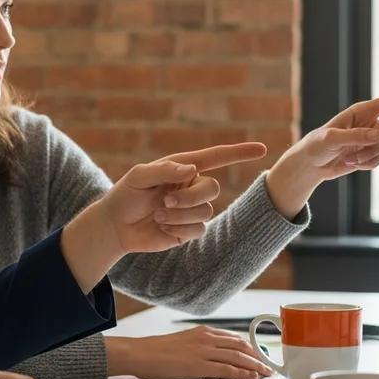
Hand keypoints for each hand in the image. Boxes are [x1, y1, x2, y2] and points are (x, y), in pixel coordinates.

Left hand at [102, 143, 267, 251]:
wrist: (116, 226)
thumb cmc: (125, 195)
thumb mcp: (138, 177)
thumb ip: (164, 170)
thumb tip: (192, 169)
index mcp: (182, 167)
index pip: (216, 157)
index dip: (239, 152)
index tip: (262, 149)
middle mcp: (191, 186)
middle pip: (212, 188)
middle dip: (190, 197)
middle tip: (165, 201)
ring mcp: (192, 209)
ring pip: (206, 211)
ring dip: (179, 215)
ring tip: (158, 215)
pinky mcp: (189, 229)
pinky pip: (199, 229)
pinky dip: (179, 229)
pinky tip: (162, 228)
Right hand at [105, 325, 273, 378]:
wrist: (141, 353)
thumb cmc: (157, 351)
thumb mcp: (183, 343)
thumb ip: (201, 347)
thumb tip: (214, 359)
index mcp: (203, 332)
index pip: (234, 338)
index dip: (250, 347)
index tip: (260, 355)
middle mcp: (206, 338)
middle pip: (241, 346)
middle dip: (258, 356)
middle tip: (268, 365)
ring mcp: (204, 351)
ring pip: (238, 357)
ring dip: (255, 365)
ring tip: (265, 373)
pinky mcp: (199, 365)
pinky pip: (227, 369)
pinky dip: (242, 373)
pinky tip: (251, 377)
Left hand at [266, 81, 378, 217]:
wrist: (312, 164)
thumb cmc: (316, 145)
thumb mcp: (330, 139)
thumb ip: (354, 136)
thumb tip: (377, 135)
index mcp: (361, 112)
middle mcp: (370, 122)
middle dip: (373, 149)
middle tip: (351, 156)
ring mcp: (371, 138)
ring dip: (367, 158)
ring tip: (348, 159)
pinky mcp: (371, 152)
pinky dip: (367, 165)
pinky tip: (352, 164)